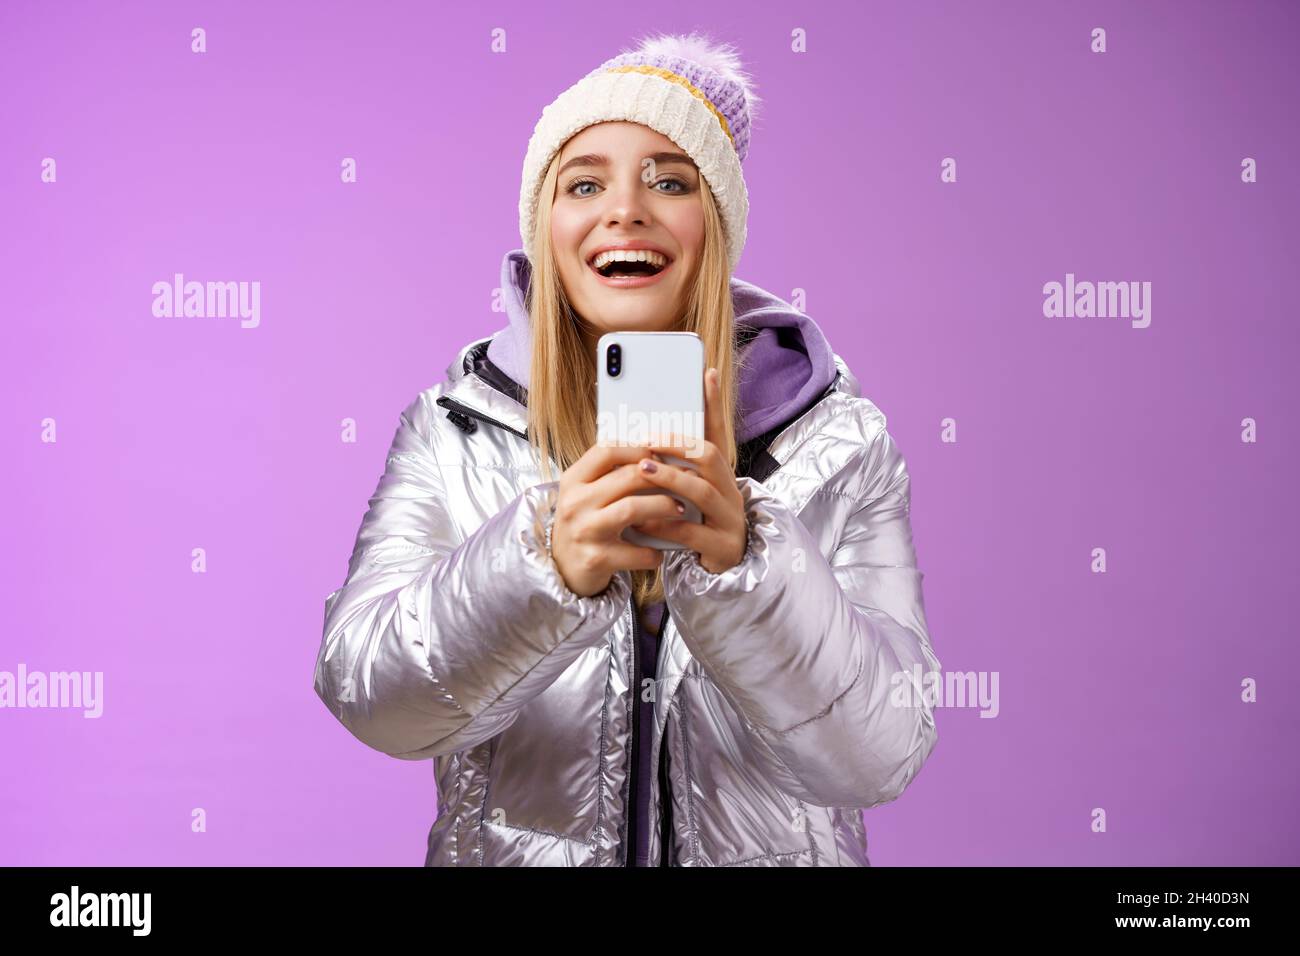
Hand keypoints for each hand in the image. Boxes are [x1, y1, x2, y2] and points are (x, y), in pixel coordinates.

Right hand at [550, 442, 684, 596]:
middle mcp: (575, 503)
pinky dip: (654, 552)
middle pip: (627, 477)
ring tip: (678, 509)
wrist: (561, 568)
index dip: (637, 449)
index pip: (606, 451)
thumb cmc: (583, 524)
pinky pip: (638, 551)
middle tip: (683, 482)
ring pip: (633, 508)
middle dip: (662, 477)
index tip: (658, 456)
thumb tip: (656, 457)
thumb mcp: (584, 494)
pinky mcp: (597, 558)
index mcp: (572, 480)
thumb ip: (609, 475)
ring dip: (663, 506)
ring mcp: (585, 531)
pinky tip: (658, 551)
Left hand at [629, 368, 747, 573]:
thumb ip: (674, 466)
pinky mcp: (722, 547)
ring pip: (702, 492)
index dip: (713, 403)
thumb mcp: (689, 491)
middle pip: (710, 457)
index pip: (719, 431)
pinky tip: (643, 520)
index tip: (704, 373)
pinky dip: (665, 523)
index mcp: (721, 474)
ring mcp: (729, 519)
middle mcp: (731, 491)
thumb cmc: (699, 522)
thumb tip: (645, 437)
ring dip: (670, 479)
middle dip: (678, 446)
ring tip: (644, 471)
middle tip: (648, 441)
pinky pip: (692, 531)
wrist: (725, 569)